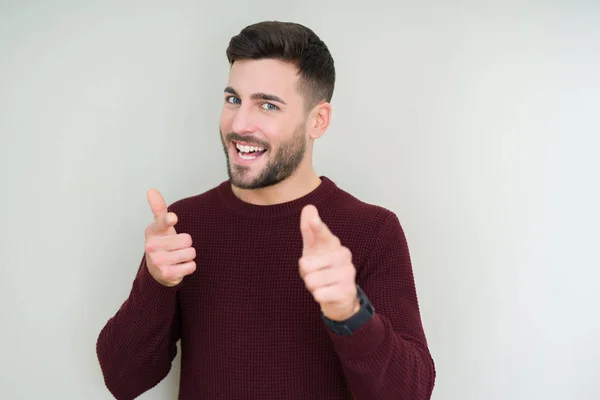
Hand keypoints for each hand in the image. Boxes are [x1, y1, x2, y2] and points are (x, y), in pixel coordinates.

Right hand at [144, 188, 195, 286]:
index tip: (172, 218)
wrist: (157, 270)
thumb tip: (151, 190)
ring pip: (191, 253)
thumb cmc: (162, 243)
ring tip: (178, 256)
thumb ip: (158, 208)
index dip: (168, 220)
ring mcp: (158, 261)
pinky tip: (180, 266)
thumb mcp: (159, 226)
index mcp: (152, 231)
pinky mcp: (166, 274)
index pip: (162, 223)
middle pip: (187, 239)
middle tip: (177, 247)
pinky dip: (189, 267)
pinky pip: (191, 266)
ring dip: (188, 255)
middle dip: (187, 244)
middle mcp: (152, 246)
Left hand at [299, 205, 359, 320]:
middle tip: (316, 274)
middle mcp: (343, 255)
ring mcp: (347, 273)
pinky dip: (319, 296)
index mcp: (333, 243)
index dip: (316, 226)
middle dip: (305, 274)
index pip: (322, 233)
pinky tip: (327, 294)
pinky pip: (319, 294)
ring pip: (311, 281)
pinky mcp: (347, 291)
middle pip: (306, 265)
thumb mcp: (313, 249)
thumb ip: (309, 230)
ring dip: (312, 286)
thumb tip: (309, 207)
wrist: (340, 296)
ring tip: (322, 284)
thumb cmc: (323, 269)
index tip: (311, 218)